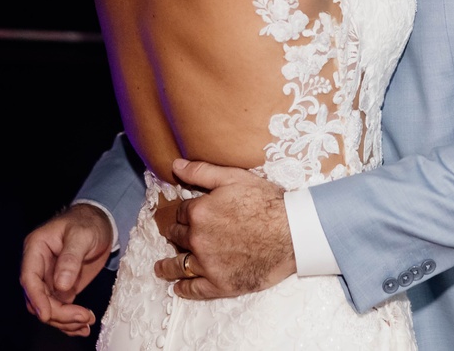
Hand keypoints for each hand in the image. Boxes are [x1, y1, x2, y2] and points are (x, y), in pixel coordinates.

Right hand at [19, 203, 112, 337]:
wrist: (100, 223)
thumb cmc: (88, 222)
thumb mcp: (82, 235)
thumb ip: (71, 258)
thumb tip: (60, 285)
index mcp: (36, 248)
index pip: (29, 278)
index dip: (36, 298)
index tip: (47, 315)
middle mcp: (39, 266)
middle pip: (38, 298)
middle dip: (57, 312)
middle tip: (81, 317)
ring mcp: (49, 279)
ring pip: (48, 307)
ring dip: (64, 320)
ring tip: (86, 321)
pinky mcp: (61, 288)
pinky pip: (59, 308)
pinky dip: (69, 320)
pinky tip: (82, 326)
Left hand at [153, 159, 295, 299]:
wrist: (292, 233)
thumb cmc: (267, 202)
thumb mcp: (235, 177)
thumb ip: (202, 172)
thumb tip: (175, 165)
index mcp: (199, 212)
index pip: (182, 213)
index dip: (186, 213)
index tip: (187, 215)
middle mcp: (198, 239)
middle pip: (178, 237)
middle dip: (176, 236)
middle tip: (175, 237)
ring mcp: (207, 264)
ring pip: (179, 265)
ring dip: (167, 266)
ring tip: (161, 268)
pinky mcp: (220, 284)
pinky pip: (194, 289)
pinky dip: (183, 289)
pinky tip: (178, 287)